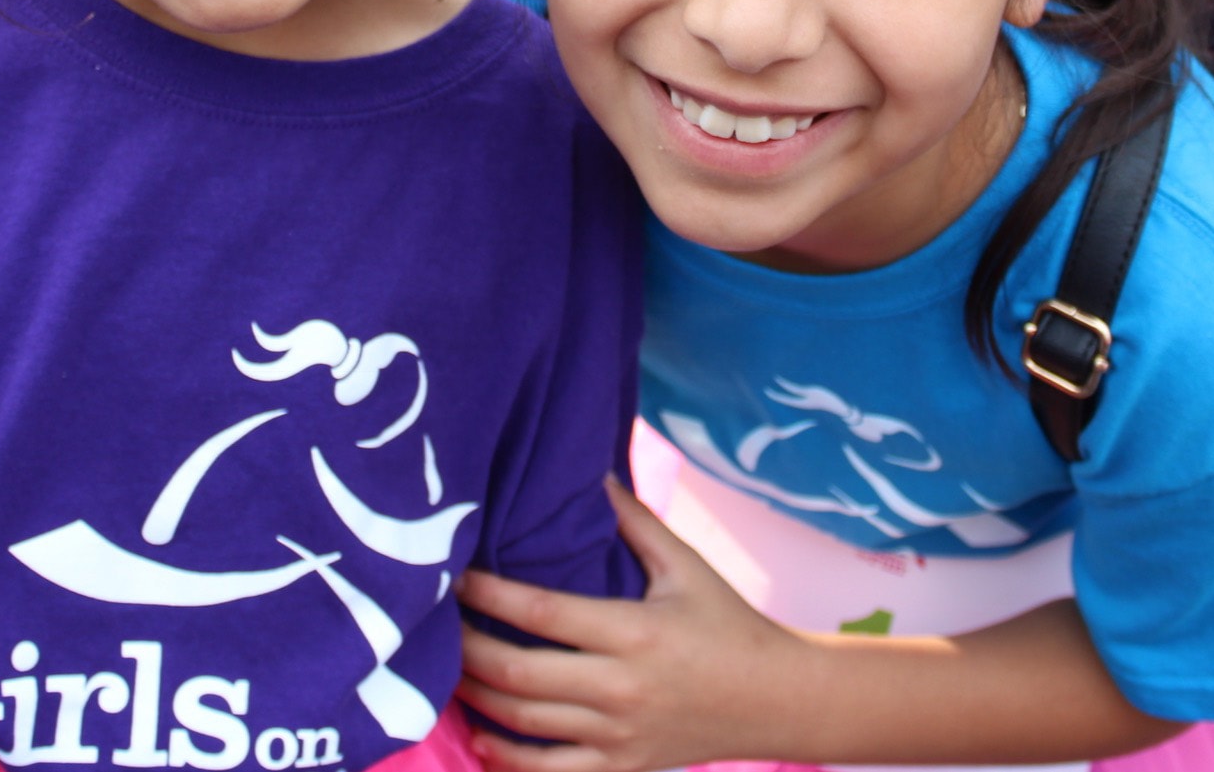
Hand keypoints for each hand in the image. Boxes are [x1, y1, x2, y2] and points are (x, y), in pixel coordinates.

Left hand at [456, 478, 806, 771]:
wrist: (777, 700)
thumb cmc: (728, 624)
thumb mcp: (686, 566)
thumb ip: (635, 520)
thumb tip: (593, 471)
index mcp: (635, 632)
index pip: (541, 613)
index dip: (488, 595)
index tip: (455, 576)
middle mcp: (622, 688)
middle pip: (518, 673)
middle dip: (467, 649)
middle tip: (437, 625)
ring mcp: (619, 736)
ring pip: (523, 723)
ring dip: (476, 698)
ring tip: (447, 670)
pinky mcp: (622, 768)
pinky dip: (506, 759)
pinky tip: (480, 735)